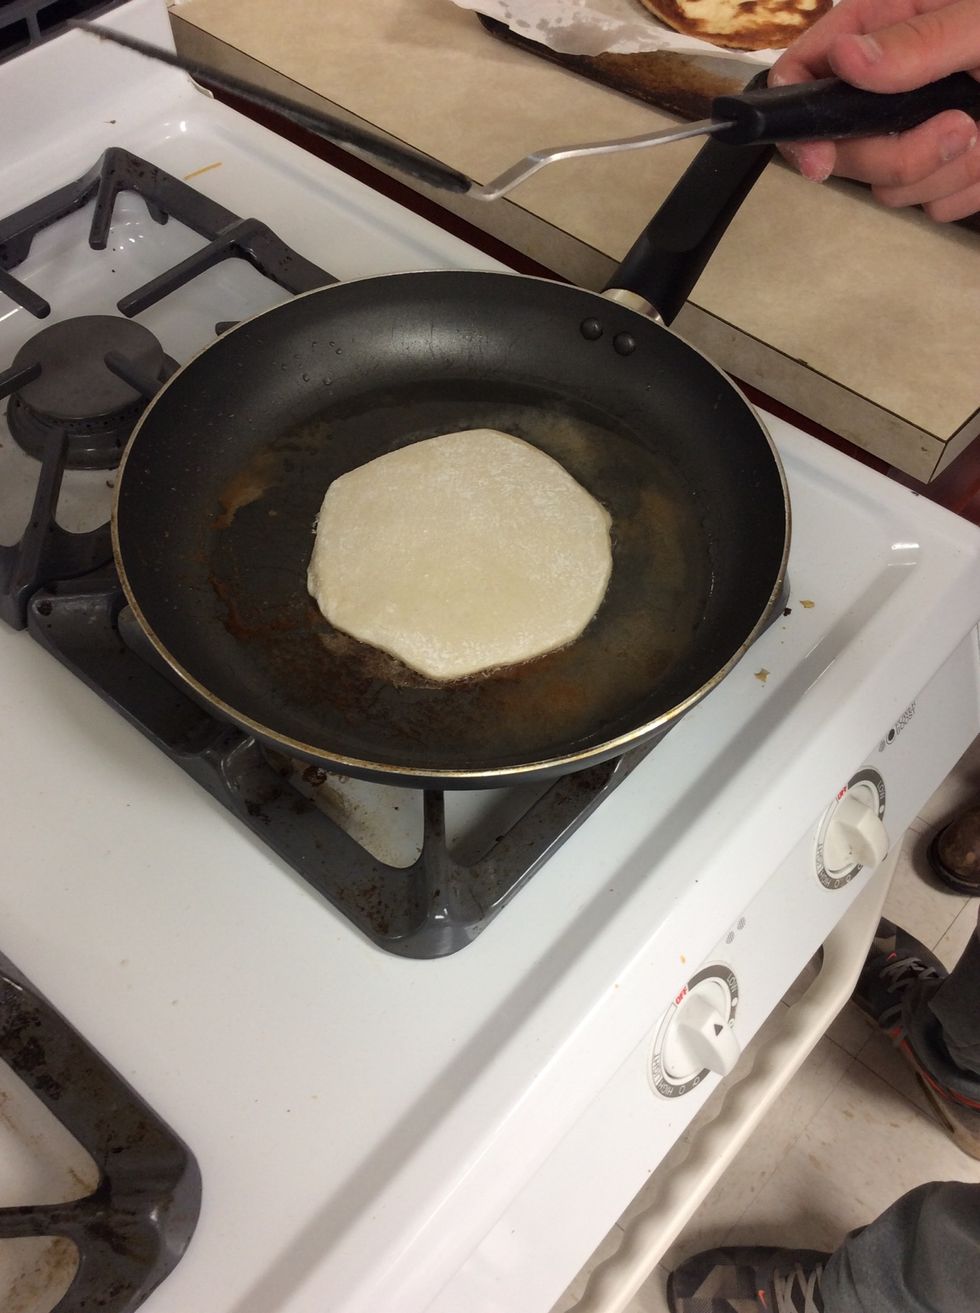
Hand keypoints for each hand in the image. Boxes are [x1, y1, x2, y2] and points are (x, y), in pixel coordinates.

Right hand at [770, 0, 979, 220]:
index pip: (805, 72)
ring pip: (888, 186)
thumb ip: (920, 41)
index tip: (820, 160)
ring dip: (947, 172)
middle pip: (843, 148)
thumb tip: (849, 58)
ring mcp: (915, 128)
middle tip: (963, 128)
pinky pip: (932, 205)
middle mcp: (890, 81)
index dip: (798, 120)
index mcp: (888, 24)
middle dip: (901, 155)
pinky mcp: (945, 168)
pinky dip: (969, 189)